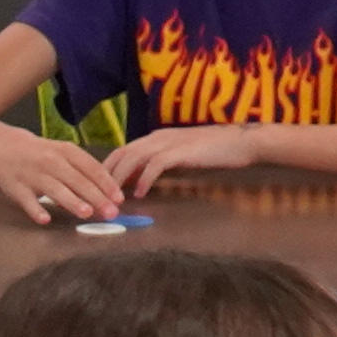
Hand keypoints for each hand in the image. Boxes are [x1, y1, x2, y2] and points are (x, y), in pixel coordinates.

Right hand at [0, 126, 119, 224]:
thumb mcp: (62, 153)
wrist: (2, 146)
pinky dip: (35, 209)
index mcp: (66, 151)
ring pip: (55, 189)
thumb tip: (108, 192)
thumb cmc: (40, 153)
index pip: (91, 167)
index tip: (119, 199)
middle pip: (77, 180)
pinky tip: (44, 219)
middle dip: (96, 197)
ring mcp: (33, 174)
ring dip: (71, 201)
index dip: (106, 183)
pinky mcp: (16, 187)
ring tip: (86, 213)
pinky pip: (27, 200)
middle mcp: (51, 161)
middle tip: (111, 213)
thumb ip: (83, 170)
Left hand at [111, 123, 268, 195]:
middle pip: (122, 154)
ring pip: (134, 158)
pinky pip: (156, 165)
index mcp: (155, 138)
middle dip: (106, 175)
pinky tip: (139, 193)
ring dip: (120, 179)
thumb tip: (136, 180)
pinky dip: (144, 179)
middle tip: (96, 196)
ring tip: (113, 199)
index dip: (107, 169)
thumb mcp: (178, 156)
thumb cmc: (212, 151)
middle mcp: (157, 137)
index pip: (121, 151)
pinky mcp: (181, 151)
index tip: (95, 188)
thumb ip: (157, 165)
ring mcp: (169, 142)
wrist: (241, 141)